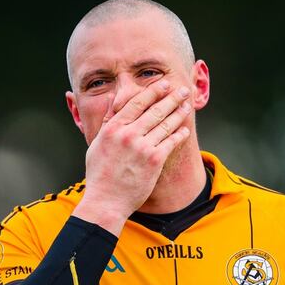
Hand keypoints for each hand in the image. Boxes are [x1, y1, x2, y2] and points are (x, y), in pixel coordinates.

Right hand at [72, 80, 192, 234]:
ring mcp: (142, 148)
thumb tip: (113, 100)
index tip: (164, 84)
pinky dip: (179, 134)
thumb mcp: (97, 144)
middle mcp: (128, 135)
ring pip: (165, 125)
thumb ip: (107, 121)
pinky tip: (184, 129)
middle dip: (172, 98)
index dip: (153, 91)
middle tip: (183, 90)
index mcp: (114, 129)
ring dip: (179, 113)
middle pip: (155, 110)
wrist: (106, 201)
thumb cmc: (99, 174)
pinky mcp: (154, 161)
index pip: (137, 103)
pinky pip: (170, 142)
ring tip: (187, 105)